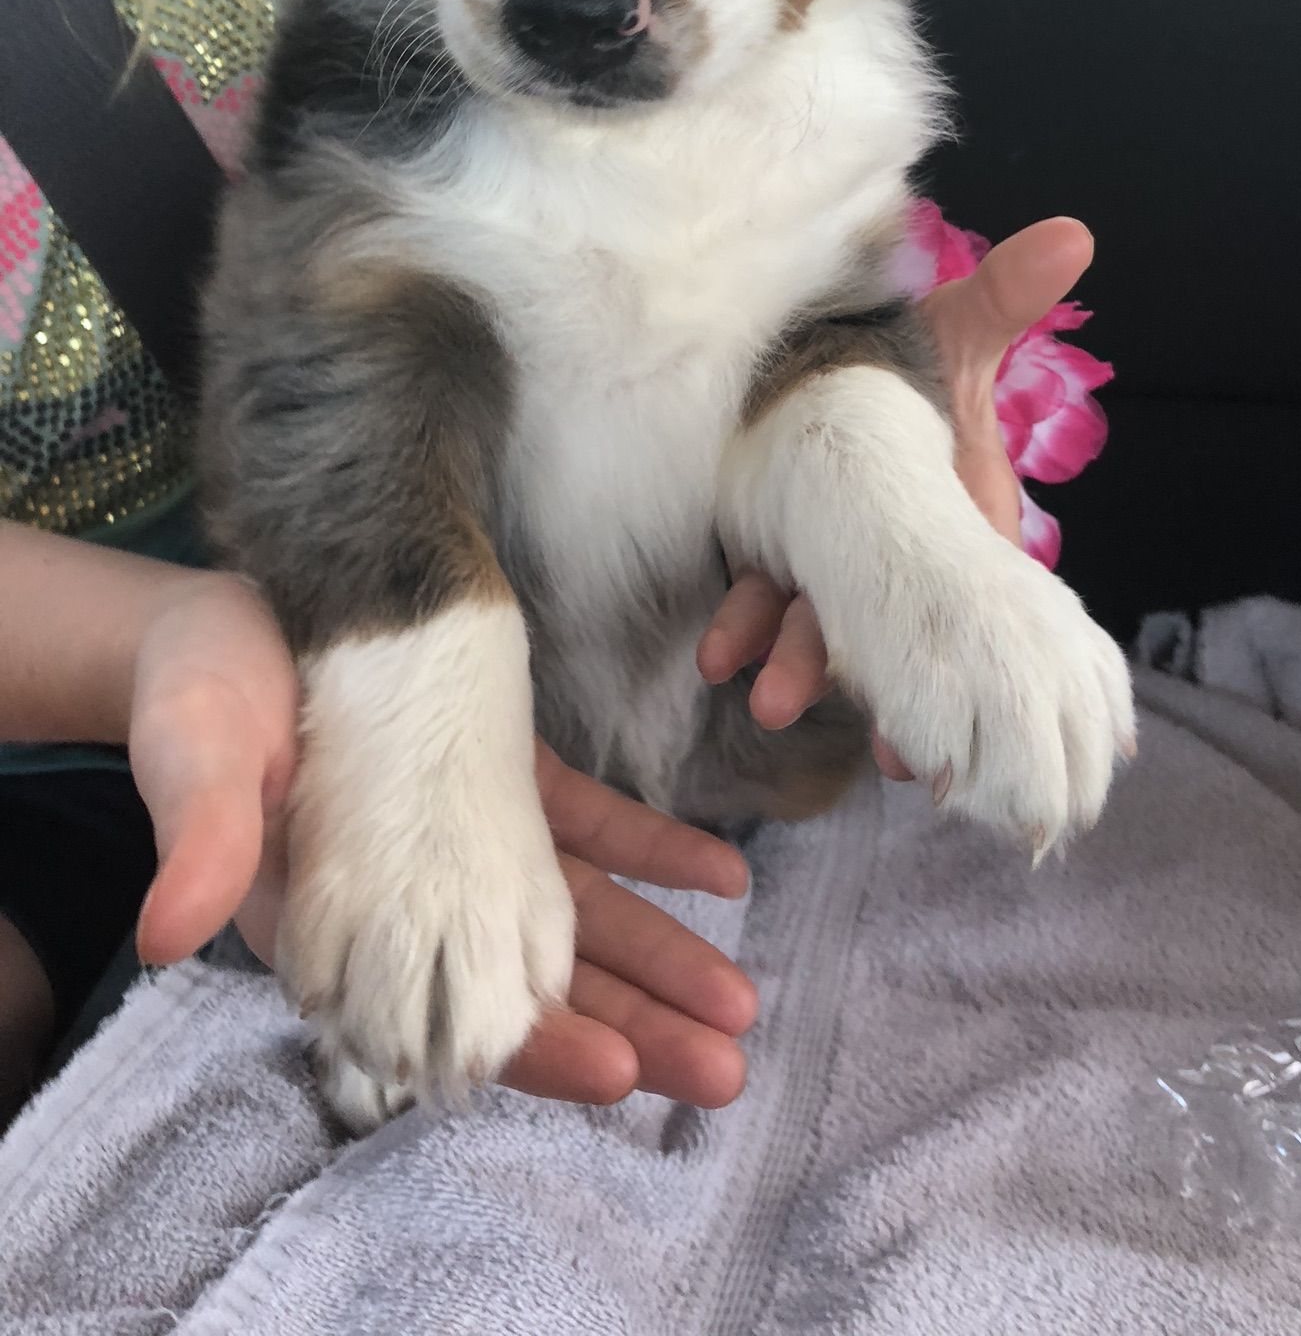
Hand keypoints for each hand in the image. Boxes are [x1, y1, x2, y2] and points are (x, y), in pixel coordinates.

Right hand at [128, 573, 753, 1107]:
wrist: (232, 620)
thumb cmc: (197, 692)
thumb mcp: (194, 756)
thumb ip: (203, 839)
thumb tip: (171, 932)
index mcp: (339, 935)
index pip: (444, 1018)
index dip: (529, 1049)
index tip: (615, 1071)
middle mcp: (412, 915)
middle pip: (532, 993)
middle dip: (629, 1032)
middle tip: (724, 1071)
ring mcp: (464, 857)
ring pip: (573, 926)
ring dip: (657, 960)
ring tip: (739, 1001)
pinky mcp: (498, 796)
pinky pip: (586, 837)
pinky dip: (651, 857)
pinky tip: (720, 876)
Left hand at [696, 217, 1095, 773]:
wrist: (831, 352)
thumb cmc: (909, 355)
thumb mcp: (955, 328)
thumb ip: (1005, 294)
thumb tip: (1073, 233)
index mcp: (959, 516)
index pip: (965, 593)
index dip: (952, 649)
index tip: (929, 718)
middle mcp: (903, 553)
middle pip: (884, 620)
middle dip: (846, 660)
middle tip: (809, 700)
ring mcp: (836, 559)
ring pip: (820, 620)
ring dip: (792, 659)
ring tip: (757, 690)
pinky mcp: (778, 554)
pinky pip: (763, 599)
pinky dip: (744, 631)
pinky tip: (719, 656)